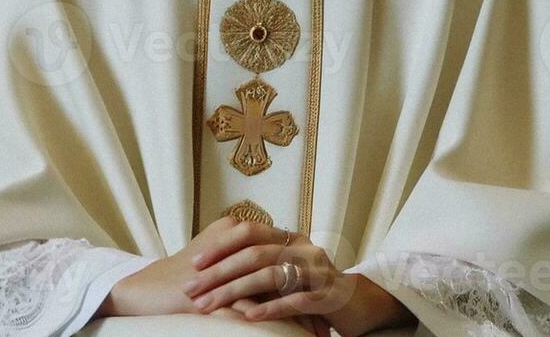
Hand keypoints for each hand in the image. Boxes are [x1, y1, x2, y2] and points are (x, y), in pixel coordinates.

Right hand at [97, 216, 330, 333]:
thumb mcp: (219, 263)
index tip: (320, 306)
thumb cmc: (180, 278)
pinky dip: (269, 327)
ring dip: (292, 317)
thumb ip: (245, 260)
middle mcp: (233, 237)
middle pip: (280, 271)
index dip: (302, 282)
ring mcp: (223, 264)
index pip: (280, 256)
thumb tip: (278, 274)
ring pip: (270, 291)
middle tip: (323, 327)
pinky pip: (248, 309)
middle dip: (305, 301)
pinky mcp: (212, 290)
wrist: (143, 290)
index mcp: (236, 227)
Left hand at [181, 219, 410, 334]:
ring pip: (271, 276)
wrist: (358, 304)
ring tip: (209, 306)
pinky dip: (270, 308)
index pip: (248, 232)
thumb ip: (259, 265)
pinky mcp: (329, 295)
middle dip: (218, 273)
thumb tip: (214, 267)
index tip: (193, 263)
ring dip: (235, 292)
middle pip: (254, 254)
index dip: (220, 246)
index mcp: (289, 238)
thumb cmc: (312, 290)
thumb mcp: (284, 273)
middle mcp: (303, 248)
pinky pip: (296, 300)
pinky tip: (248, 316)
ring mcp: (318, 270)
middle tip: (191, 290)